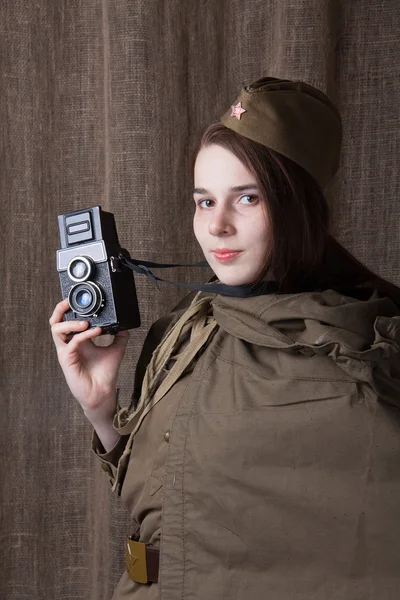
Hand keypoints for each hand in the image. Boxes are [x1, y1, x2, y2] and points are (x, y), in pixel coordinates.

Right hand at [49, 298, 129, 419]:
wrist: (103, 392)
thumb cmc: (105, 374)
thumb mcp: (116, 350)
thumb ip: (119, 336)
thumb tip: (125, 325)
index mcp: (78, 341)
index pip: (66, 321)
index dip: (68, 309)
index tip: (78, 299)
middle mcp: (69, 345)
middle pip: (55, 322)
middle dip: (60, 310)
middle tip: (70, 302)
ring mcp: (66, 352)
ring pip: (56, 330)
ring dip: (71, 323)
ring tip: (86, 322)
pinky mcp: (67, 360)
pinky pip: (71, 343)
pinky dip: (83, 335)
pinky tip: (95, 332)